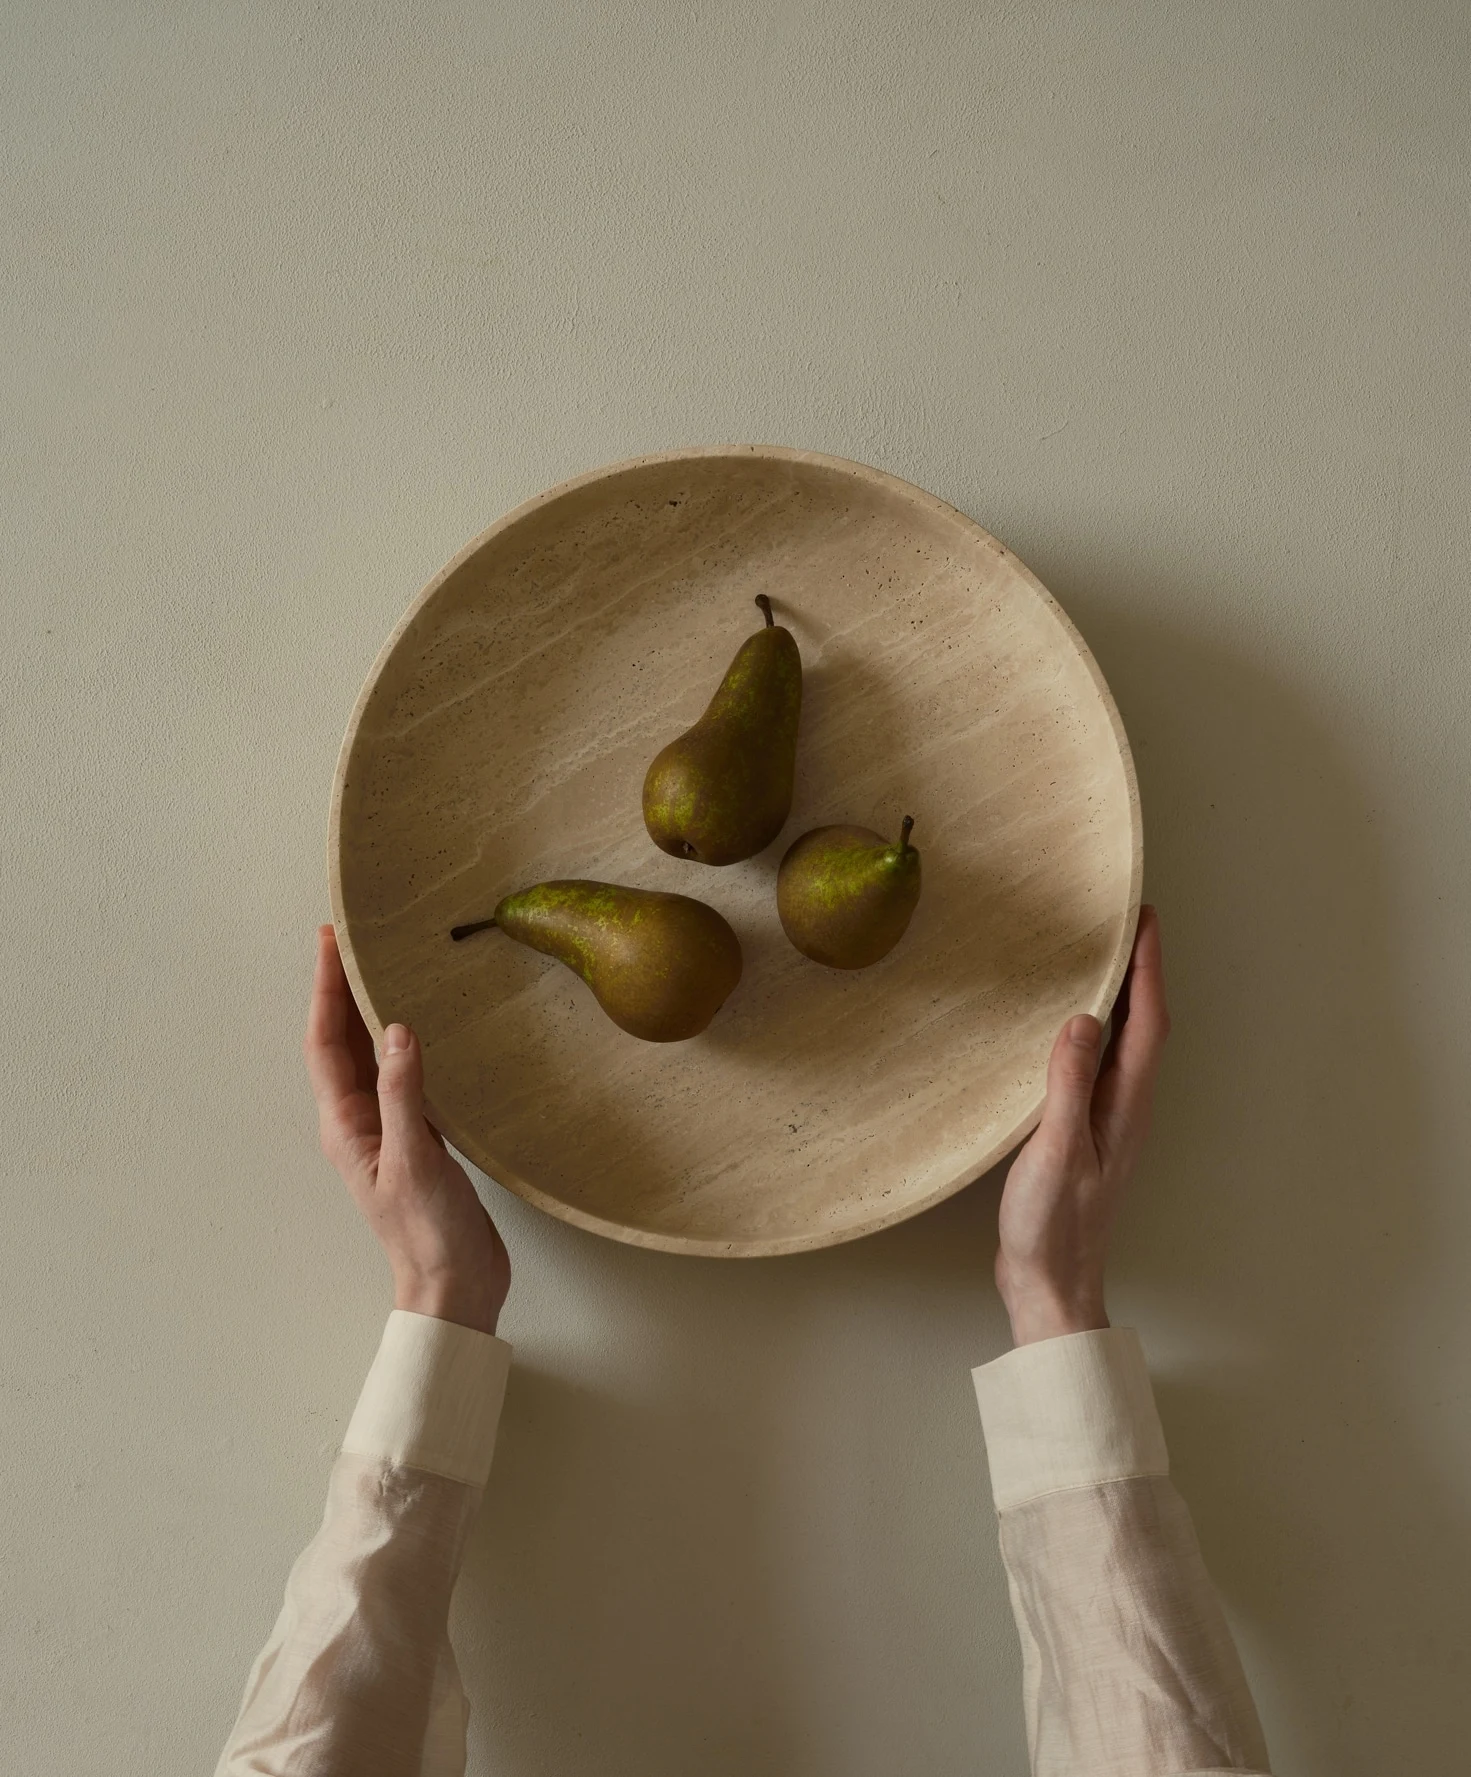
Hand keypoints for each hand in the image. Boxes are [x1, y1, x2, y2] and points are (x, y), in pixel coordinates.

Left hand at [303, 924, 510, 1335]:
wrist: (456, 1286)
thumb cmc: (427, 1233)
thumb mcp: (414, 1159)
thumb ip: (404, 1095)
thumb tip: (397, 1029)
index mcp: (346, 1125)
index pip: (326, 1042)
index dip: (326, 989)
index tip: (330, 941)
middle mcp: (359, 1121)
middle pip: (343, 1042)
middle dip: (343, 989)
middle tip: (354, 938)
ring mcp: (389, 1128)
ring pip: (372, 1056)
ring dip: (372, 1011)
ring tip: (385, 966)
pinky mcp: (420, 1137)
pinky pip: (404, 1076)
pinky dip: (408, 1043)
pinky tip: (427, 1025)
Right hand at [996, 905, 1169, 1345]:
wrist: (1049, 1286)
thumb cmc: (1053, 1226)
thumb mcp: (1056, 1150)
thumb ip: (1068, 1085)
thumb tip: (1084, 1020)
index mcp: (1125, 1106)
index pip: (1147, 1022)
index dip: (1148, 967)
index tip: (1143, 918)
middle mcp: (1125, 1107)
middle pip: (1143, 1025)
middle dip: (1139, 970)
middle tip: (1123, 922)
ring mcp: (1107, 1120)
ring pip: (1123, 1043)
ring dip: (1119, 997)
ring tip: (1100, 957)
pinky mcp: (1084, 1131)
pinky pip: (1099, 1063)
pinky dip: (1094, 1029)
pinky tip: (1068, 1025)